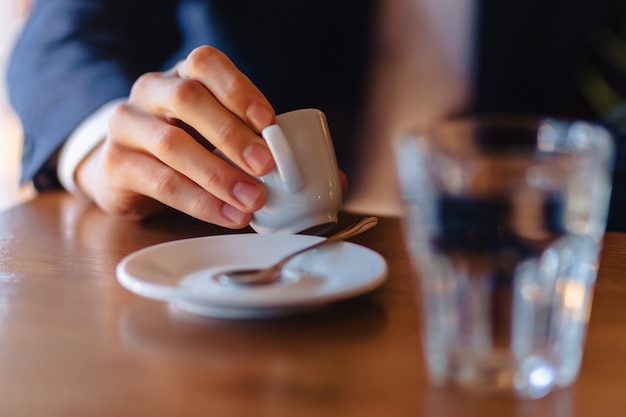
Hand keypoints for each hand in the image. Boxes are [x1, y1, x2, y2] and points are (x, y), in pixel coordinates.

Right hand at [75, 46, 275, 227]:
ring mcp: (127, 125)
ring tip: (252, 199)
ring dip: (218, 175)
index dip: (238, 90)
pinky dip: (200, 202)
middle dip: (231, 134)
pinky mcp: (115, 164)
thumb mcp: (211, 127)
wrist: (126, 169)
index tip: (268, 122)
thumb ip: (242, 133)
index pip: (205, 63)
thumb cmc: (185, 142)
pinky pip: (161, 183)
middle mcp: (149, 91)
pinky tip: (228, 214)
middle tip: (265, 164)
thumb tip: (285, 158)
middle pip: (187, 99)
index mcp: (180, 74)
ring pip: (172, 144)